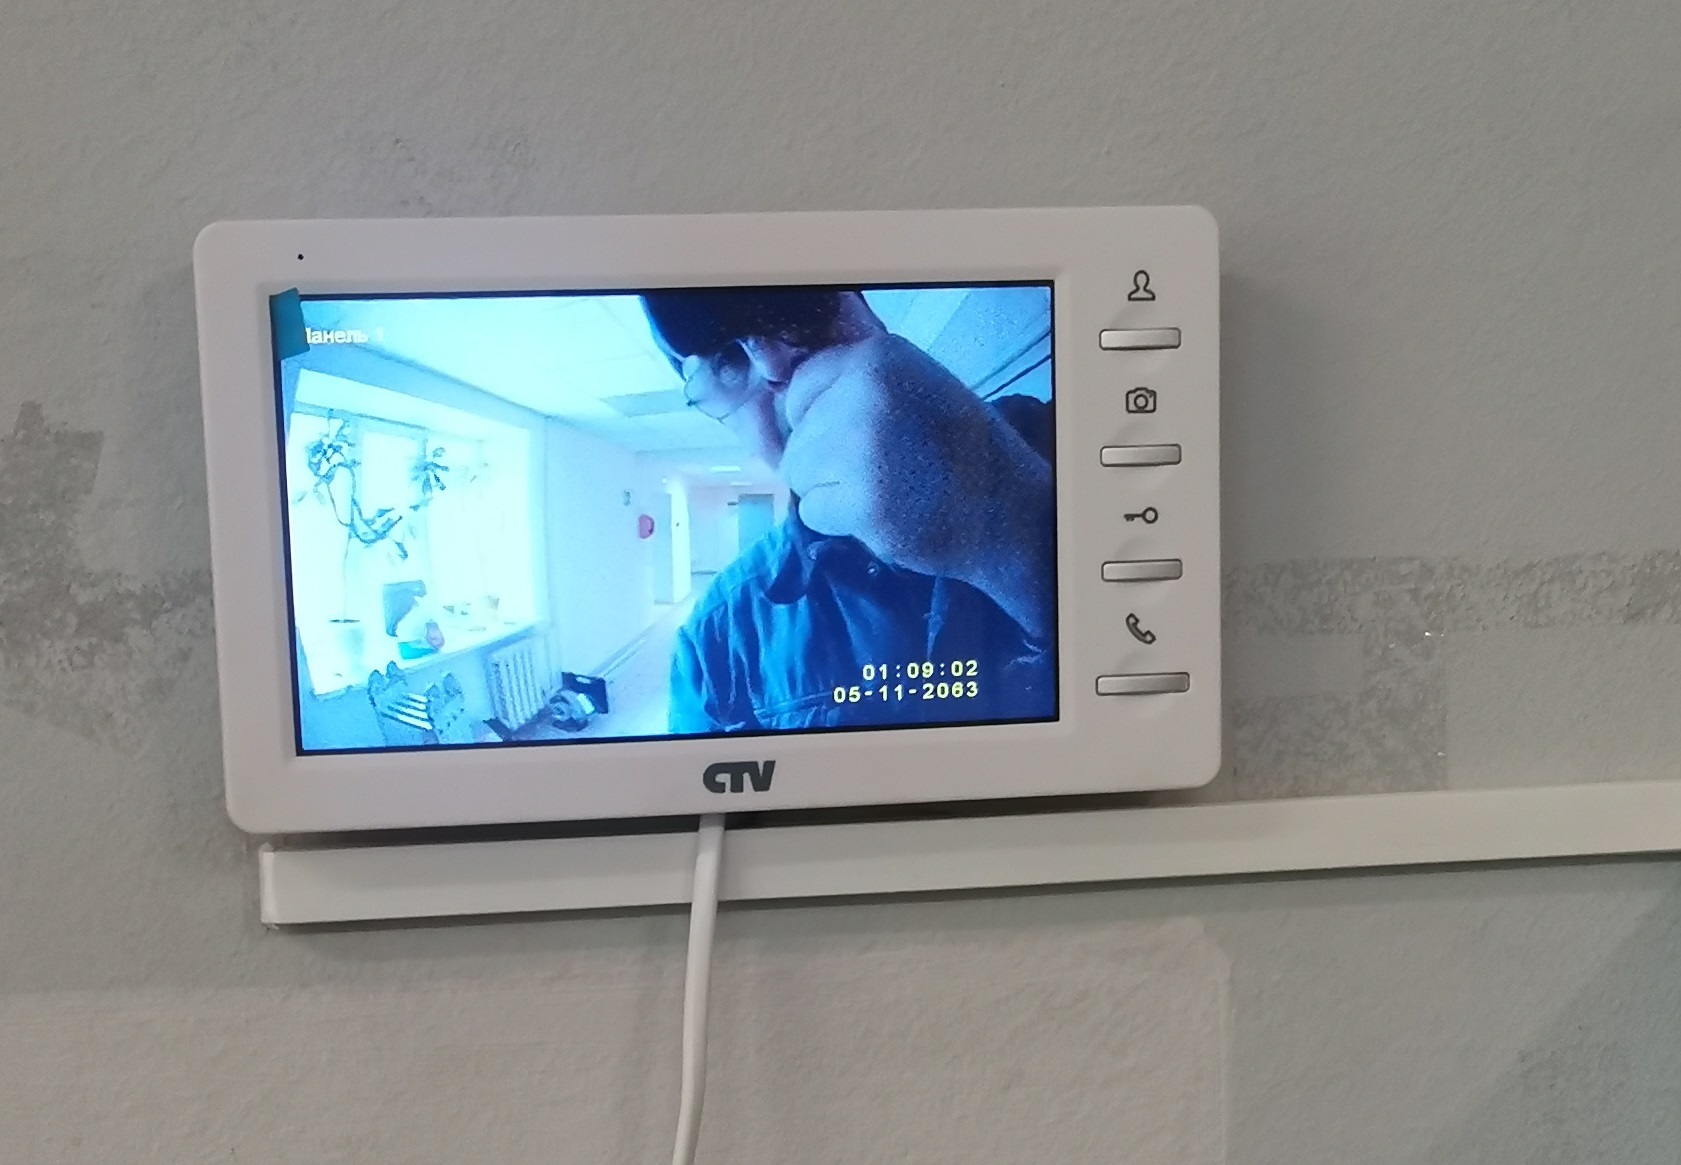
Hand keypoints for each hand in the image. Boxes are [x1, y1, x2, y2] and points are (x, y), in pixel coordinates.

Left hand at [779, 333, 1052, 637]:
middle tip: (881, 472)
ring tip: (883, 489)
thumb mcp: (909, 388)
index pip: (801, 390)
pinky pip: (812, 512)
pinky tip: (883, 513)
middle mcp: (867, 394)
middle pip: (798, 438)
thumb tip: (784, 415)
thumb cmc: (954, 448)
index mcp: (878, 358)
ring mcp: (864, 448)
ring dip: (832, 492)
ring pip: (798, 475)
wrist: (1004, 505)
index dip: (816, 422)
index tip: (855, 440)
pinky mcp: (863, 501)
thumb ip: (852, 390)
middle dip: (826, 464)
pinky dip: (840, 522)